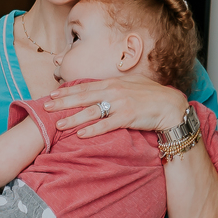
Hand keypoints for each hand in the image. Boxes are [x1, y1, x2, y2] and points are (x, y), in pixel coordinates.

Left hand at [43, 77, 188, 139]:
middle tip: (45, 107)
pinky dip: (92, 130)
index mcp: (113, 83)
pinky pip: (106, 125)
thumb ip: (116, 86)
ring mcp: (120, 104)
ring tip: (58, 123)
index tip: (52, 94)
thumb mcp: (132, 84)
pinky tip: (80, 134)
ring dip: (72, 118)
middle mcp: (114, 92)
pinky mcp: (127, 118)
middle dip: (62, 103)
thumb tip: (102, 86)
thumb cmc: (153, 95)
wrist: (171, 106)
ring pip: (91, 112)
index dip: (67, 90)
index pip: (85, 86)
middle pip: (83, 98)